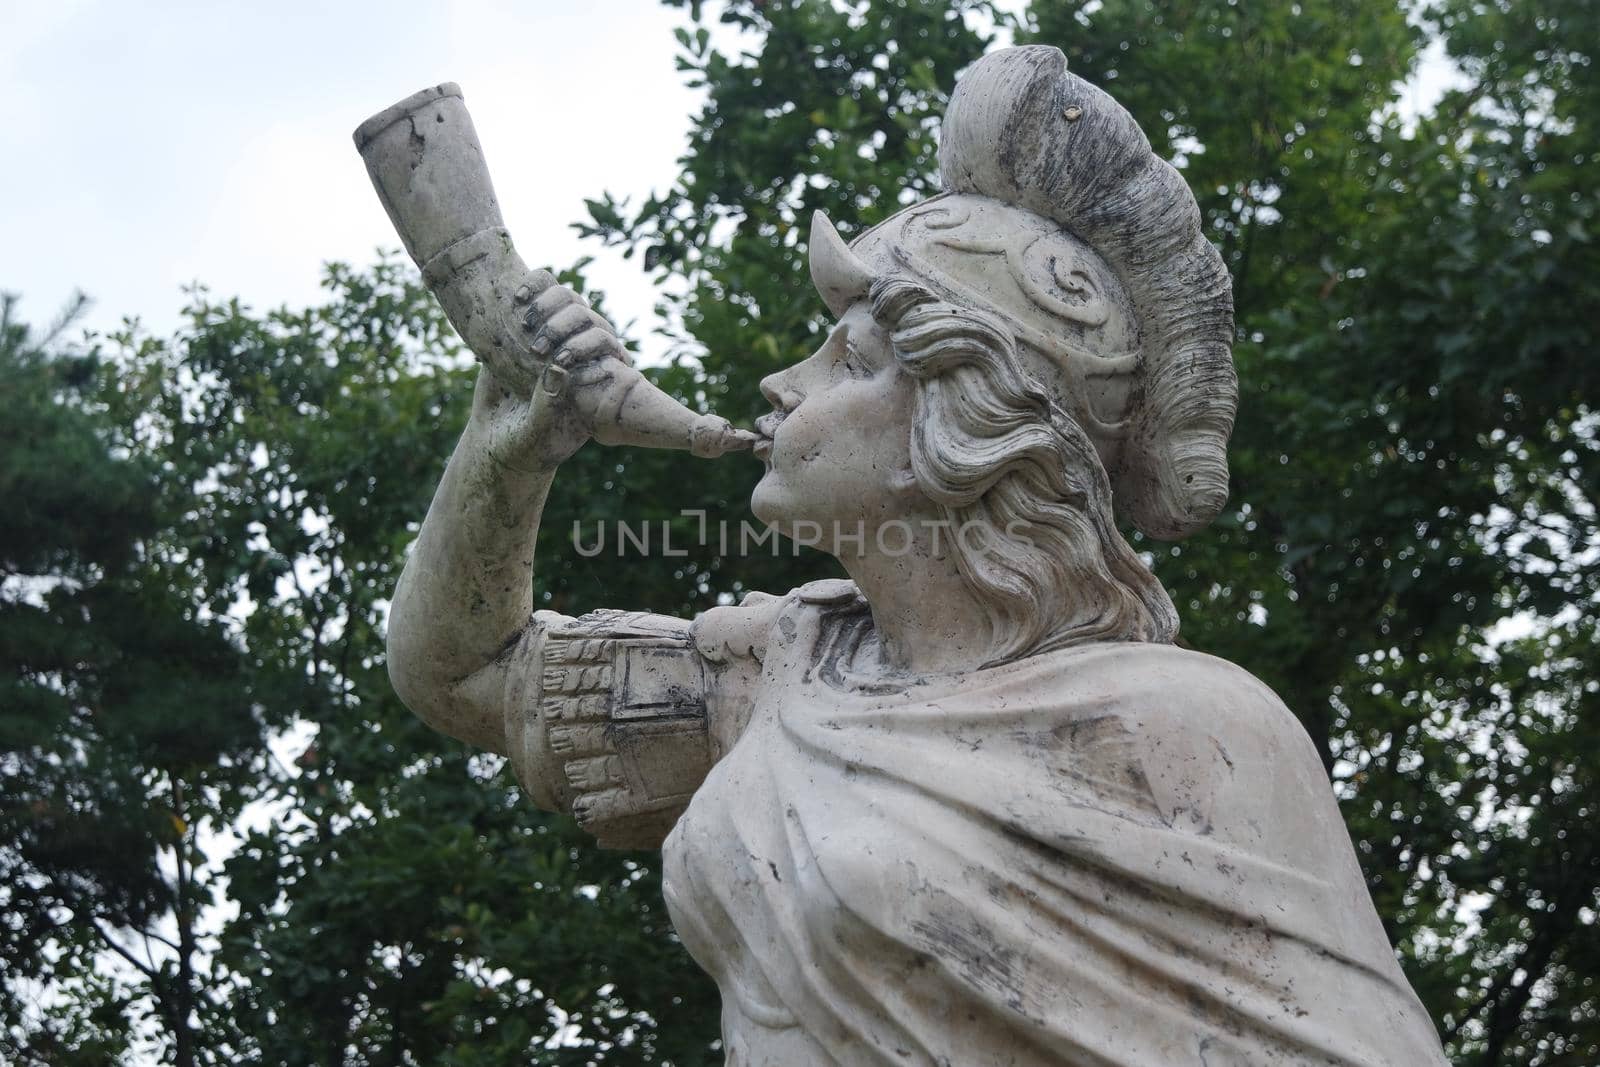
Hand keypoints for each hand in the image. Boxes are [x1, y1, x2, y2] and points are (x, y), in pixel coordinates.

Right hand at [471, 271, 633, 471]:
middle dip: (565, 324)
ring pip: (566, 305)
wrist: (492, 448)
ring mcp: (553, 347)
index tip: (561, 360)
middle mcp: (578, 361)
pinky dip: (530, 290)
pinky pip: (537, 302)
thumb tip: (559, 367)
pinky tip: (516, 298)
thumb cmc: (520, 450)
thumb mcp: (534, 435)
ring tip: (525, 319)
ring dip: (550, 303)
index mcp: (593, 385)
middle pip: (589, 320)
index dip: (591, 344)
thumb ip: (548, 405)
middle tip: (537, 349)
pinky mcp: (526, 338)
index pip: (608, 349)